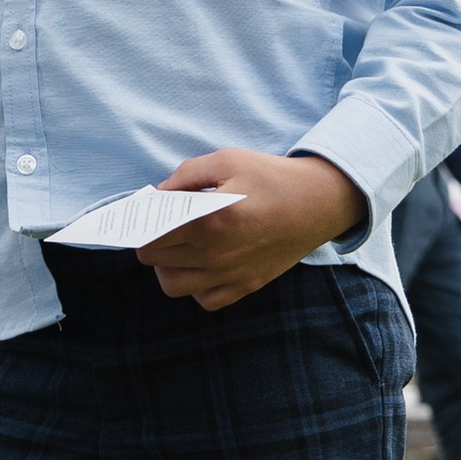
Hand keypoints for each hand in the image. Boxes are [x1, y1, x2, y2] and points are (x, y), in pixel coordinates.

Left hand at [147, 150, 365, 310]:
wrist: (319, 203)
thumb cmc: (273, 177)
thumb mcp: (228, 159)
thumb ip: (185, 175)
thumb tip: (157, 194)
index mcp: (208, 221)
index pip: (150, 233)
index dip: (140, 220)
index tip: (143, 210)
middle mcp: (216, 255)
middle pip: (154, 258)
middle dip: (150, 238)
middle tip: (162, 221)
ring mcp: (231, 275)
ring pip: (172, 285)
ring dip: (166, 266)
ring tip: (177, 245)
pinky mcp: (246, 286)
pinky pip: (205, 300)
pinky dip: (195, 286)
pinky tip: (201, 264)